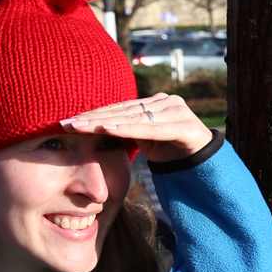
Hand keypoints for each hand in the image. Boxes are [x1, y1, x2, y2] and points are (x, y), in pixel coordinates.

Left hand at [59, 93, 213, 161]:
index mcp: (155, 104)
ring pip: (133, 118)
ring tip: (80, 126)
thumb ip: (128, 132)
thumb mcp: (146, 142)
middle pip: (122, 110)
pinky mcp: (184, 126)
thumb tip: (99, 130)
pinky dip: (128, 129)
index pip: (119, 108)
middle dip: (92, 118)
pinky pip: (151, 129)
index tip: (68, 121)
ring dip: (104, 123)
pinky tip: (107, 128)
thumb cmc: (173, 153)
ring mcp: (176, 111)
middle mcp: (166, 102)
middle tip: (66, 123)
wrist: (206, 168)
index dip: (94, 114)